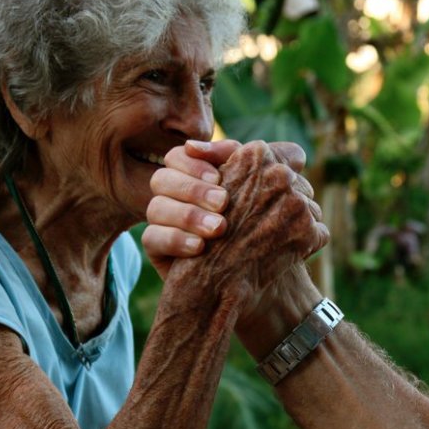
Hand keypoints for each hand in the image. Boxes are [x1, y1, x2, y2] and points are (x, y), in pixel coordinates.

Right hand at [142, 140, 308, 278]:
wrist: (263, 276)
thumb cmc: (266, 227)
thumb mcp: (273, 194)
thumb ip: (276, 165)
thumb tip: (276, 152)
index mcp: (196, 175)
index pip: (181, 156)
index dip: (195, 163)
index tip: (220, 177)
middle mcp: (176, 195)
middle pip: (163, 178)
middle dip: (194, 189)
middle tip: (224, 203)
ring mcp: (164, 222)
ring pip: (156, 207)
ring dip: (188, 215)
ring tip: (219, 229)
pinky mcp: (158, 249)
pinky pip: (152, 238)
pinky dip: (176, 239)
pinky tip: (200, 248)